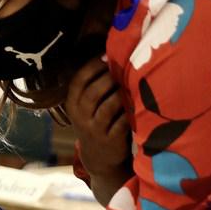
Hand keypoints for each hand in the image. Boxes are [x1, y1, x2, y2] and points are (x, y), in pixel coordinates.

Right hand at [65, 57, 130, 176]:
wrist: (99, 157)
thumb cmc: (97, 122)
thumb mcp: (86, 106)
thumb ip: (93, 85)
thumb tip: (110, 52)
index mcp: (72, 103)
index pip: (78, 80)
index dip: (93, 66)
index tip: (108, 56)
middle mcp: (80, 116)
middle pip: (93, 92)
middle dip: (110, 78)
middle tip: (124, 69)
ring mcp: (94, 129)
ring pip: (108, 106)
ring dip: (122, 94)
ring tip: (132, 85)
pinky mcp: (110, 140)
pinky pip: (122, 122)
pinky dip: (131, 111)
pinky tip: (138, 103)